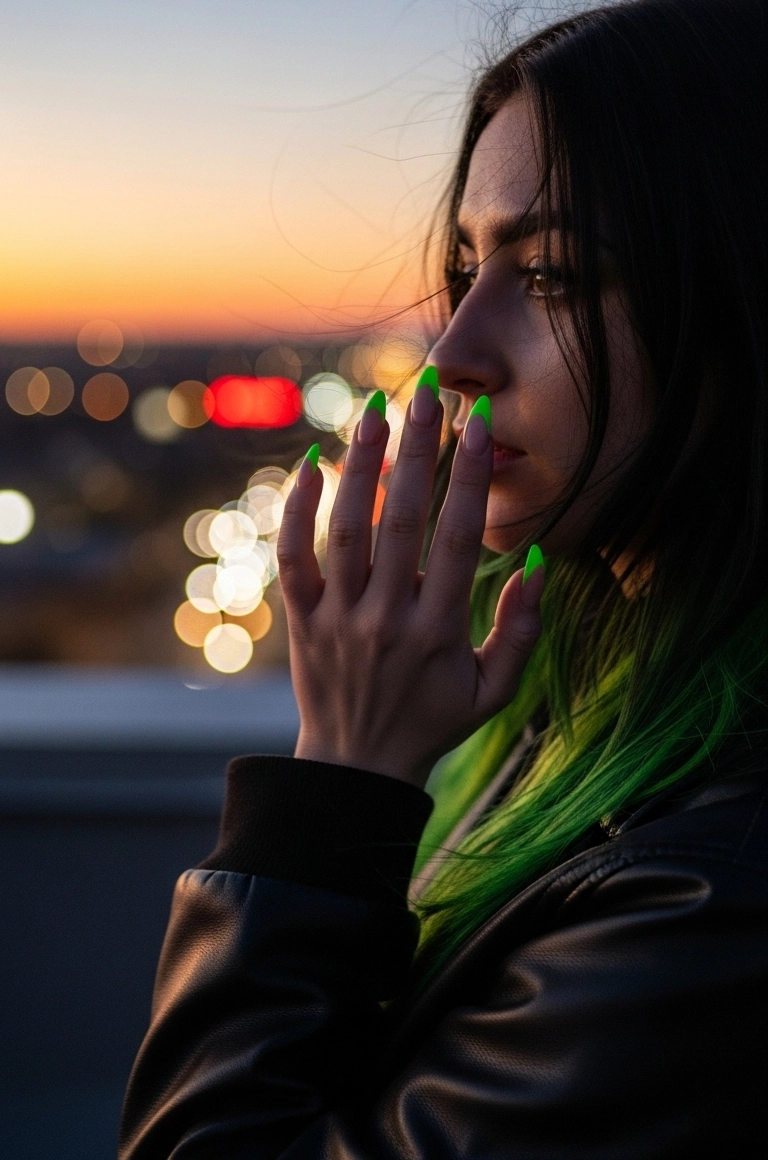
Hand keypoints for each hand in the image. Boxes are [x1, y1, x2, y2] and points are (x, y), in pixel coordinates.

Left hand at [277, 375, 544, 787]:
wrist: (356, 770)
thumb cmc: (434, 723)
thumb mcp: (494, 691)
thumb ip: (523, 630)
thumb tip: (539, 562)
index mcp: (439, 632)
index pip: (459, 539)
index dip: (471, 477)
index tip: (480, 423)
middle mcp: (386, 619)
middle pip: (401, 519)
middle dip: (417, 448)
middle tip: (428, 389)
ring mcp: (338, 618)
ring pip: (345, 529)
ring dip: (360, 464)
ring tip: (374, 407)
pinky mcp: (301, 621)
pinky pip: (292, 558)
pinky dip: (297, 510)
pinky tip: (310, 462)